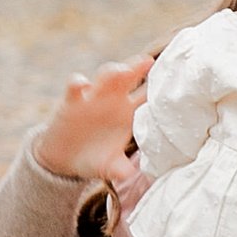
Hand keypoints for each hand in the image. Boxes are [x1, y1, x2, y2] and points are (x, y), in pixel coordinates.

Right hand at [31, 51, 153, 183]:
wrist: (64, 160)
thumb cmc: (94, 159)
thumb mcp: (109, 167)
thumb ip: (121, 169)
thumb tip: (131, 174)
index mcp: (130, 114)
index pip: (148, 97)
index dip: (159, 89)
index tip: (173, 82)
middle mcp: (115, 100)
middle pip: (130, 78)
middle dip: (138, 68)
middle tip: (148, 61)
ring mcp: (94, 97)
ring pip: (106, 76)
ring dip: (113, 71)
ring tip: (122, 71)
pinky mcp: (72, 100)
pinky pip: (74, 86)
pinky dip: (77, 82)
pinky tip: (81, 84)